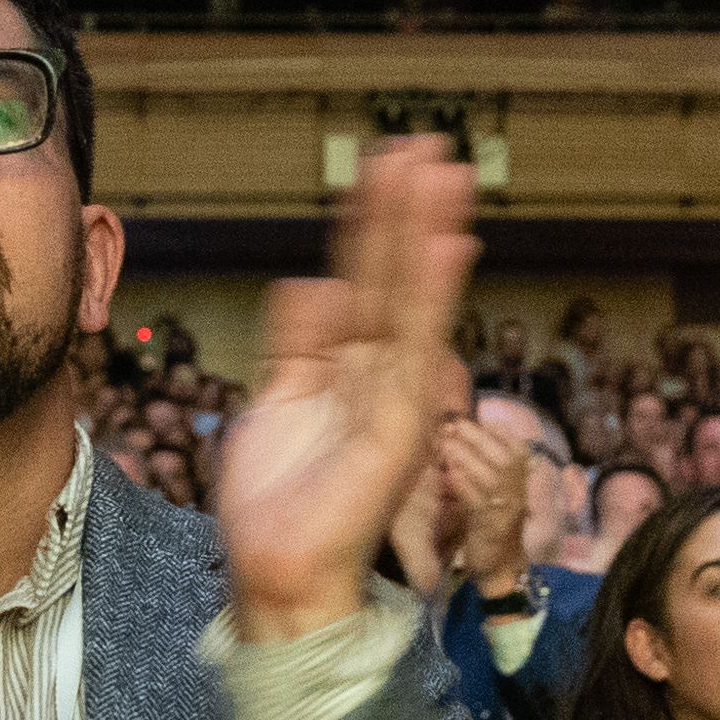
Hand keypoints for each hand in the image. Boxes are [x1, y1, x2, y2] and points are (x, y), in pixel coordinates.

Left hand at [215, 139, 478, 638]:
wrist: (277, 574)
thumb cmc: (275, 504)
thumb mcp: (274, 401)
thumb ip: (295, 342)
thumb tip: (308, 280)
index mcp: (348, 366)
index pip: (364, 278)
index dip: (372, 223)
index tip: (384, 164)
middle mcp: (380, 374)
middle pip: (394, 276)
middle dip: (406, 210)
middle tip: (425, 145)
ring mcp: (396, 396)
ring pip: (413, 298)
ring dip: (427, 233)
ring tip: (443, 170)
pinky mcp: (402, 425)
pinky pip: (418, 348)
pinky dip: (431, 296)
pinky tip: (445, 245)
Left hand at [431, 412, 539, 596]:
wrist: (501, 566)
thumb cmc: (495, 523)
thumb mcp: (498, 492)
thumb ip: (489, 465)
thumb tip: (464, 433)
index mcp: (524, 480)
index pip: (516, 448)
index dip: (494, 431)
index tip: (470, 417)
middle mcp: (521, 492)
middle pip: (503, 458)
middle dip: (476, 439)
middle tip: (449, 426)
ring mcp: (508, 510)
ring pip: (490, 477)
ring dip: (466, 458)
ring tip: (444, 444)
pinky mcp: (492, 527)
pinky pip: (478, 502)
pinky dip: (463, 486)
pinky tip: (448, 474)